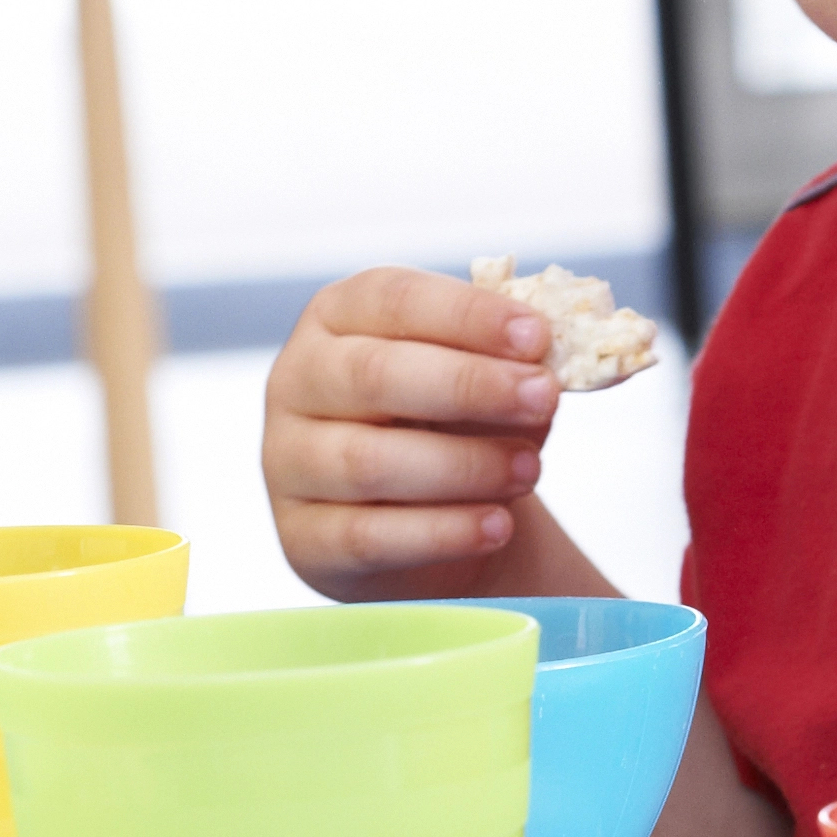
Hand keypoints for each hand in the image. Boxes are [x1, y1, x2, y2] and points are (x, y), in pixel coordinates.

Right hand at [267, 266, 570, 598]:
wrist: (426, 520)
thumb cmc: (452, 426)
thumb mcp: (481, 379)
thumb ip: (509, 363)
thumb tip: (548, 365)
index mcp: (337, 316)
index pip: (394, 299)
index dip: (468, 316)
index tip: (537, 337)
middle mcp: (298, 379)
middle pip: (374, 374)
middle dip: (469, 385)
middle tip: (542, 397)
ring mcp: (288, 460)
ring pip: (368, 461)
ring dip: (463, 466)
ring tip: (531, 470)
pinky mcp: (302, 537)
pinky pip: (368, 535)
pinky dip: (441, 532)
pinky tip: (496, 526)